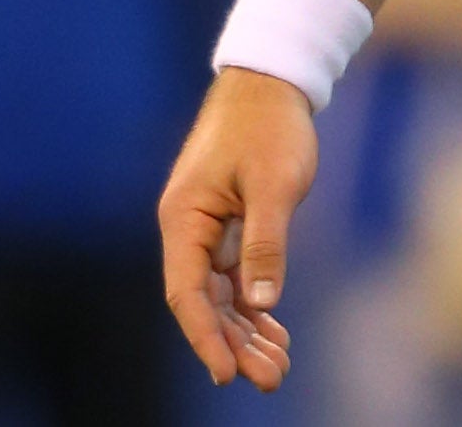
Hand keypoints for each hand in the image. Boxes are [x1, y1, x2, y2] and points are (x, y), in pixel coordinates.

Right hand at [156, 68, 309, 390]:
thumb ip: (266, 242)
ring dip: (246, 331)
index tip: (226, 374)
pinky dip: (254, 305)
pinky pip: (235, 278)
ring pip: (221, 295)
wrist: (272, 81)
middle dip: (234, 344)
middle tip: (270, 379)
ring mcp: (207, 230)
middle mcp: (188, 230)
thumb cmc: (269, 127)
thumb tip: (261, 302)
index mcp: (184, 219)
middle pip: (205, 303)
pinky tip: (274, 332)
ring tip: (277, 367)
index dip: (204, 337)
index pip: (186, 294)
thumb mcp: (273, 183)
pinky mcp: (229, 226)